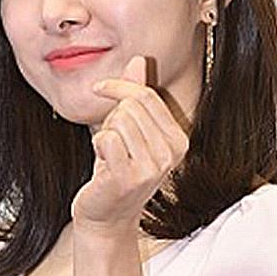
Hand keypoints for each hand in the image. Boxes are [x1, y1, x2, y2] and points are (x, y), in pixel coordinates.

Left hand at [71, 55, 188, 234]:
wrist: (106, 216)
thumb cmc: (116, 169)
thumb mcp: (130, 128)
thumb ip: (136, 94)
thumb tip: (139, 59)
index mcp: (178, 139)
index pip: (146, 94)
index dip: (119, 86)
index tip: (100, 88)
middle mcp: (171, 153)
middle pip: (131, 105)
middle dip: (112, 117)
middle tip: (110, 141)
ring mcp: (152, 167)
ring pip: (118, 120)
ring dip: (105, 134)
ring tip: (109, 155)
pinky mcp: (130, 177)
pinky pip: (107, 138)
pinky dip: (98, 145)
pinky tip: (103, 164)